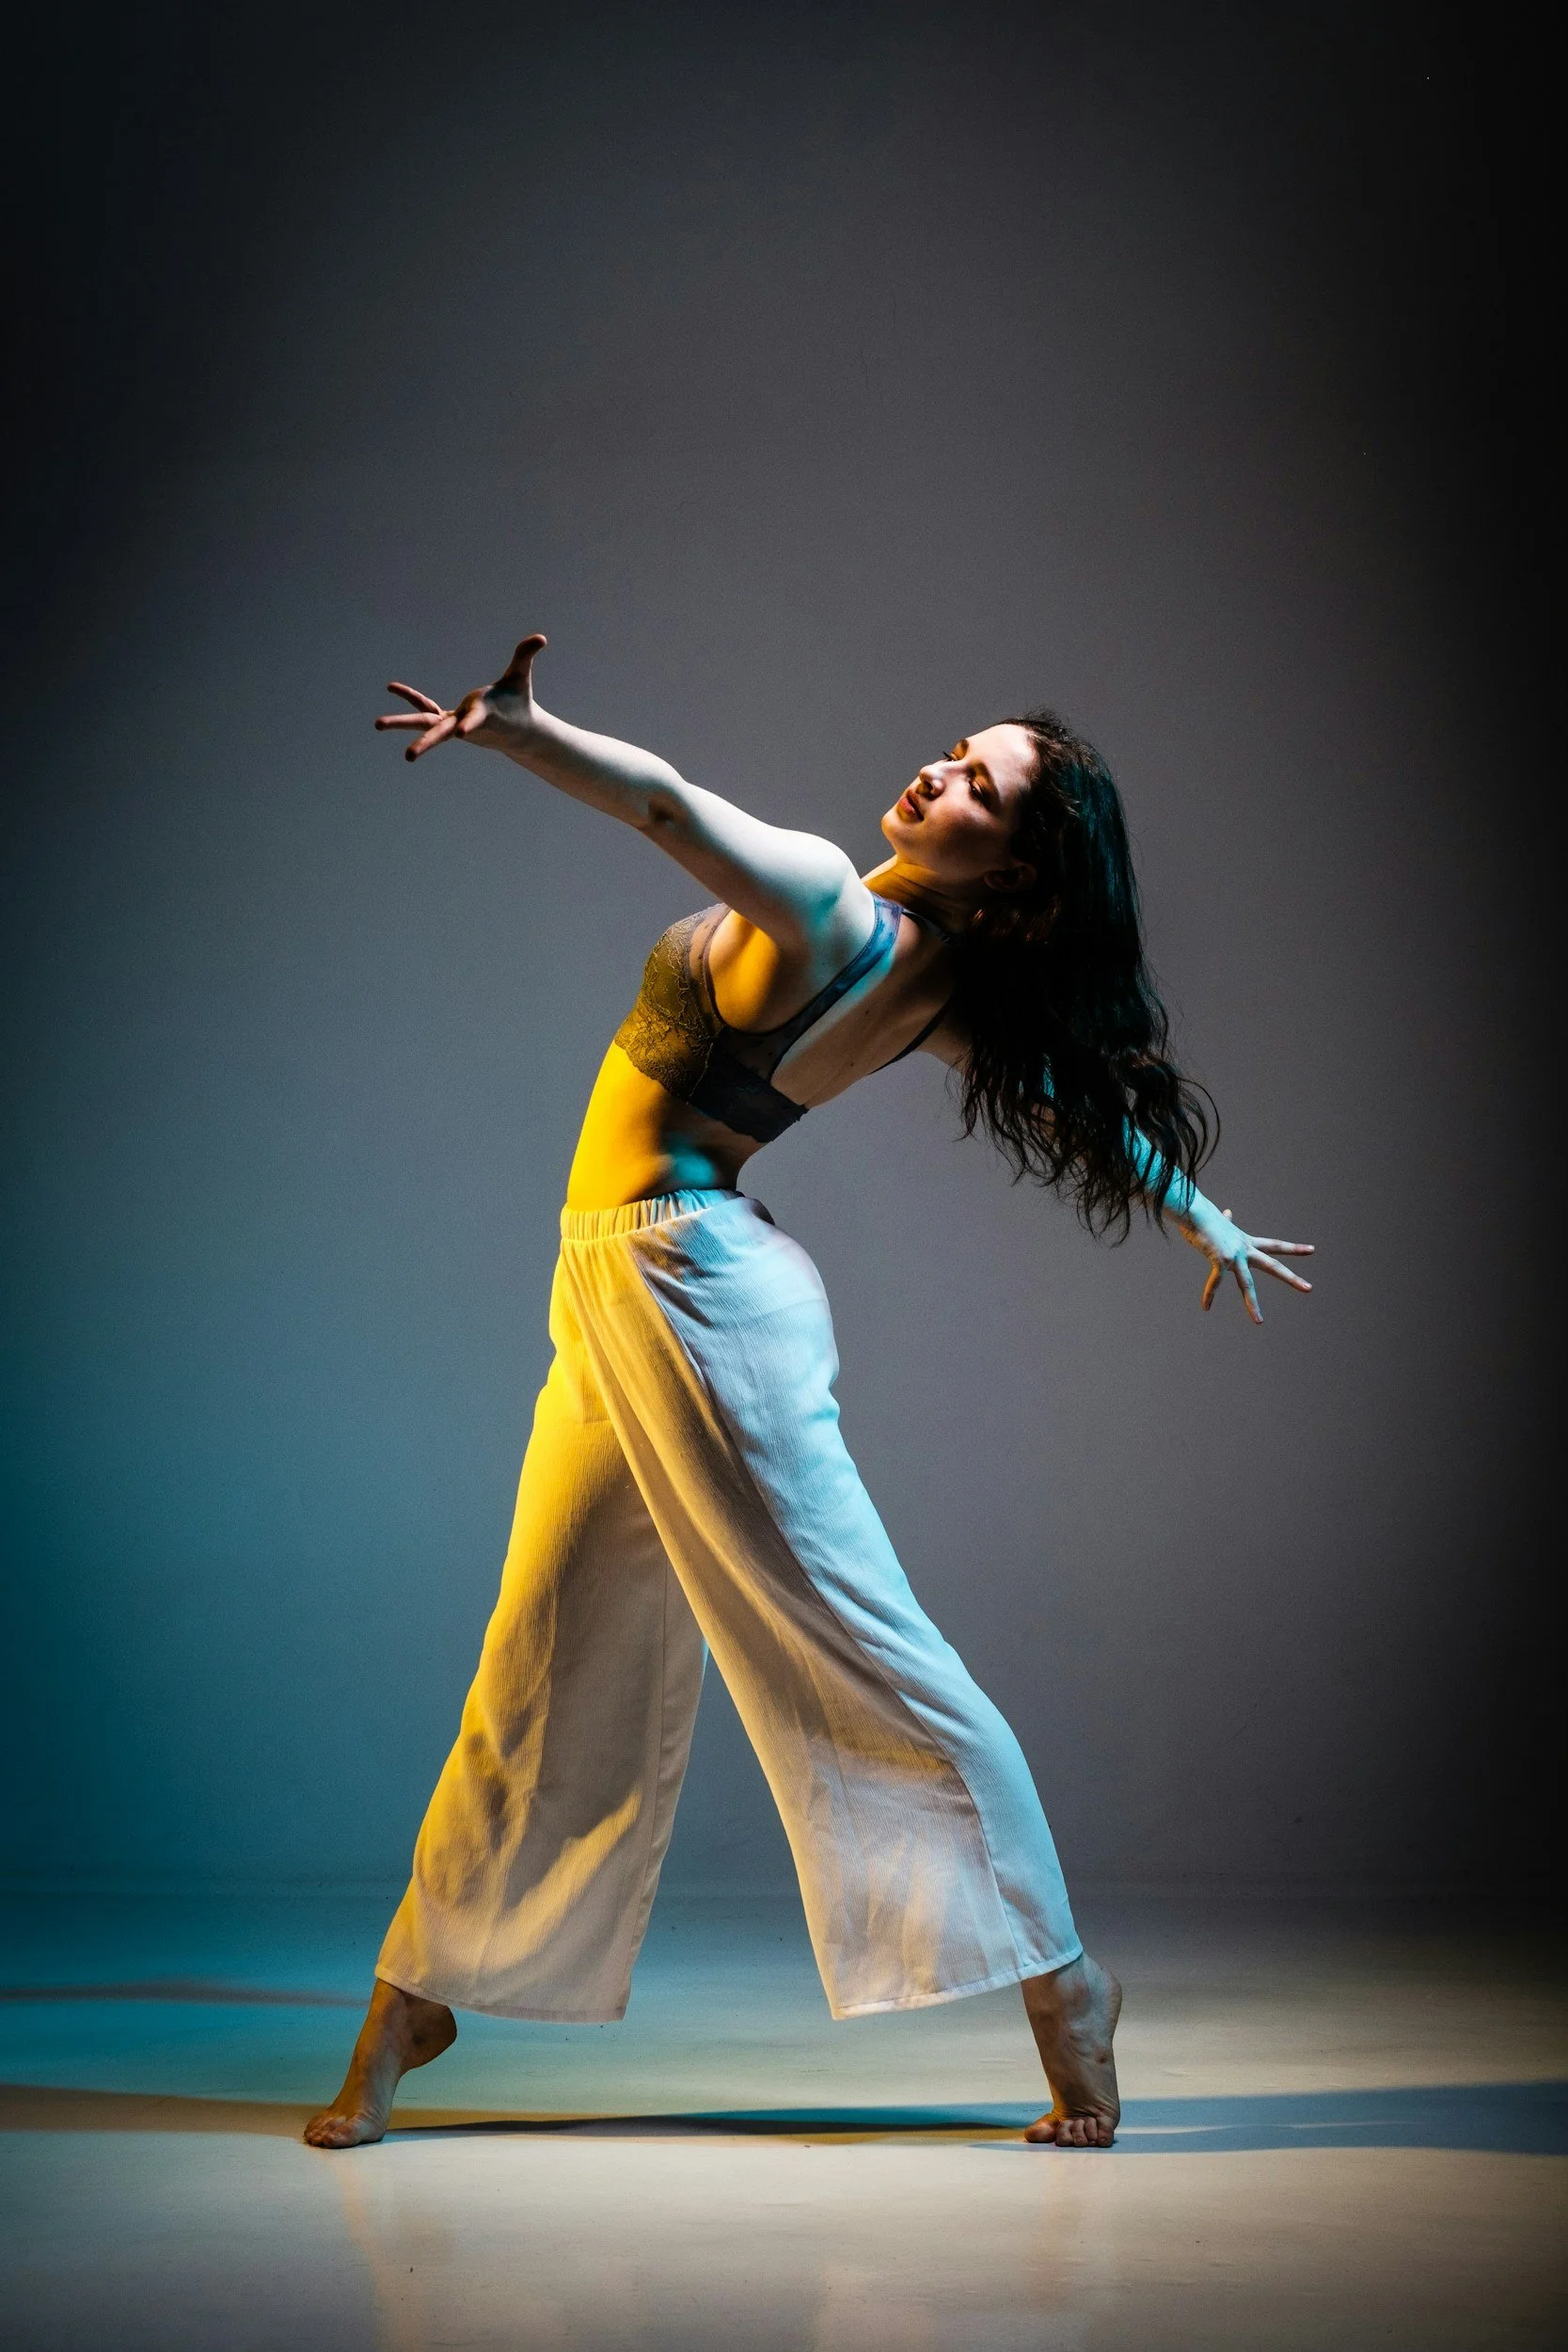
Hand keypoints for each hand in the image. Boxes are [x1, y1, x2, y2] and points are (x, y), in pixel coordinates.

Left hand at [373, 634, 546, 761]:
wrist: (518, 732)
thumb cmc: (519, 701)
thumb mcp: (521, 677)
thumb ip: (525, 656)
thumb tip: (541, 638)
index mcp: (483, 715)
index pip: (476, 721)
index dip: (470, 725)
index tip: (464, 733)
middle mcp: (465, 724)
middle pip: (441, 734)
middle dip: (424, 742)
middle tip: (408, 756)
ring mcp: (454, 724)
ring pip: (425, 725)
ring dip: (401, 723)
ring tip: (376, 724)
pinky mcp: (449, 721)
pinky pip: (426, 709)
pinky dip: (411, 699)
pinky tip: (392, 687)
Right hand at [1185, 1205, 1312, 1325]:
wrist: (1195, 1213)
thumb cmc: (1206, 1218)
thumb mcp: (1221, 1222)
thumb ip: (1227, 1222)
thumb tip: (1228, 1213)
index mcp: (1247, 1242)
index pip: (1275, 1246)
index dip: (1294, 1248)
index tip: (1311, 1250)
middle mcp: (1245, 1250)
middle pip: (1273, 1265)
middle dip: (1291, 1278)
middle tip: (1309, 1288)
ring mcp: (1235, 1256)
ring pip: (1247, 1284)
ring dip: (1252, 1304)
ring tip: (1259, 1321)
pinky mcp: (1221, 1260)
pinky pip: (1215, 1282)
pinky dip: (1209, 1294)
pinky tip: (1206, 1307)